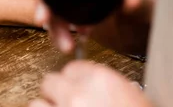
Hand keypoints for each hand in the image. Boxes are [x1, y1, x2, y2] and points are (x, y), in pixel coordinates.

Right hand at [26, 0, 155, 54]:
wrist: (147, 31)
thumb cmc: (148, 6)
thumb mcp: (146, 1)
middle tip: (42, 18)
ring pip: (53, 1)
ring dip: (52, 22)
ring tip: (65, 44)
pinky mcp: (75, 11)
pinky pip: (59, 18)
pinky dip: (60, 32)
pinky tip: (72, 41)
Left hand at [29, 61, 151, 106]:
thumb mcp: (134, 98)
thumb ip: (112, 89)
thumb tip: (100, 92)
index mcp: (102, 80)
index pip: (73, 68)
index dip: (74, 81)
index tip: (77, 90)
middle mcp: (78, 94)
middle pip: (51, 81)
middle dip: (56, 93)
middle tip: (65, 104)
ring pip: (37, 103)